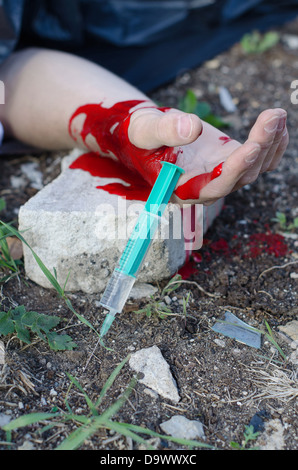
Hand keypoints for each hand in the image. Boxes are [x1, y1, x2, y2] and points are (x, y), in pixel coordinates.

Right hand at [128, 107, 287, 204]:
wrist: (147, 135)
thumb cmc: (141, 137)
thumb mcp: (146, 131)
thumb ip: (165, 130)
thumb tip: (193, 128)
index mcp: (184, 189)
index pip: (216, 186)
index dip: (235, 170)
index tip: (252, 147)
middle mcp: (207, 187)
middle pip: (242, 176)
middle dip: (260, 147)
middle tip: (272, 118)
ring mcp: (222, 175)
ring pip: (255, 167)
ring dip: (270, 141)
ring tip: (276, 113)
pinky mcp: (232, 162)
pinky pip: (259, 159)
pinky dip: (272, 143)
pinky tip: (277, 123)